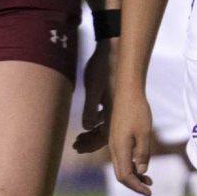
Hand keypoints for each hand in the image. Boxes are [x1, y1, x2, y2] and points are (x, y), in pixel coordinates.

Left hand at [72, 32, 115, 154]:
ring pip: (108, 125)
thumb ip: (90, 109)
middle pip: (107, 134)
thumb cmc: (102, 67)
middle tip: (76, 146)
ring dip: (94, 132)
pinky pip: (109, 116)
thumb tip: (87, 127)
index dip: (91, 145)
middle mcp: (119, 110)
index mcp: (115, 111)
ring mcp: (119, 104)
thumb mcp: (93, 88)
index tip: (78, 148)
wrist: (114, 47)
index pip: (105, 137)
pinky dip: (98, 121)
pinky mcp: (117, 97)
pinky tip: (90, 121)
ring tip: (80, 137)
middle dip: (91, 141)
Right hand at [108, 83, 155, 194]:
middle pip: (121, 174)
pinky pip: (122, 157)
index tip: (149, 192)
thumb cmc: (137, 110)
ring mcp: (114, 142)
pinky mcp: (116, 136)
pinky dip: (131, 164)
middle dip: (134, 184)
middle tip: (149, 188)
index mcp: (120, 148)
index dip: (136, 186)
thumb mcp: (145, 133)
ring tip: (148, 179)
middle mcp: (114, 147)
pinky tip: (141, 163)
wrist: (127, 90)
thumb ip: (143, 154)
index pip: (125, 176)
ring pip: (121, 166)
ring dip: (133, 175)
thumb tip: (141, 171)